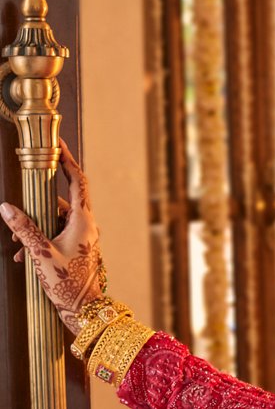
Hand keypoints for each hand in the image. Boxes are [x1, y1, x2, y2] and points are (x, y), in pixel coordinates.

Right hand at [2, 139, 102, 334]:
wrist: (86, 310)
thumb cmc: (67, 282)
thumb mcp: (40, 252)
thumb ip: (23, 228)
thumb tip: (6, 207)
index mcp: (84, 220)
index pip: (77, 181)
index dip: (67, 161)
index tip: (57, 145)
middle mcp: (87, 225)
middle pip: (61, 202)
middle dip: (35, 208)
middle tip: (18, 209)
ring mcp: (84, 237)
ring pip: (55, 221)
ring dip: (34, 230)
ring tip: (17, 246)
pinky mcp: (79, 248)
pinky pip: (57, 236)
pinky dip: (40, 241)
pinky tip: (24, 257)